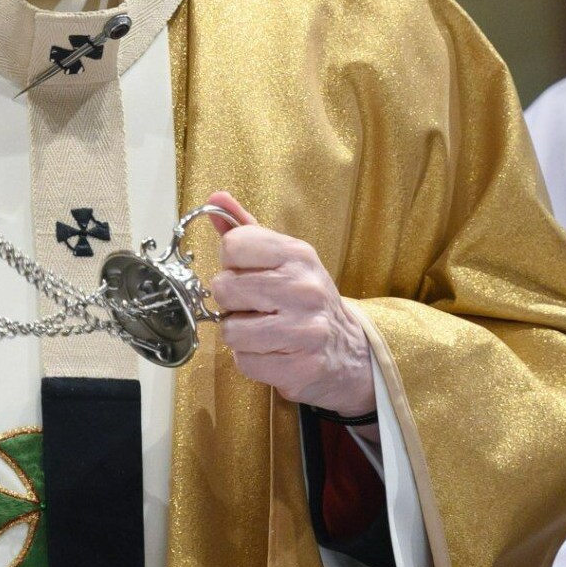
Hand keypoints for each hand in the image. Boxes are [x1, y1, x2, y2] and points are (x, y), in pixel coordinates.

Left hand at [203, 191, 373, 417]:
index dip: (231, 264)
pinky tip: (273, 352)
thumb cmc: (304, 299)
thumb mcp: (284, 258)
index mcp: (298, 255)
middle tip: (254, 306)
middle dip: (231, 302)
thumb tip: (215, 200)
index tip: (248, 274)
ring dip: (240, 335)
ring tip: (263, 330)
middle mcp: (304, 288)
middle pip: (224, 288)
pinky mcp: (301, 367)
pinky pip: (245, 362)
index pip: (233, 245)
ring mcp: (305, 329)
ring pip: (231, 331)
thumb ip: (246, 230)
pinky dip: (252, 360)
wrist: (349, 349)